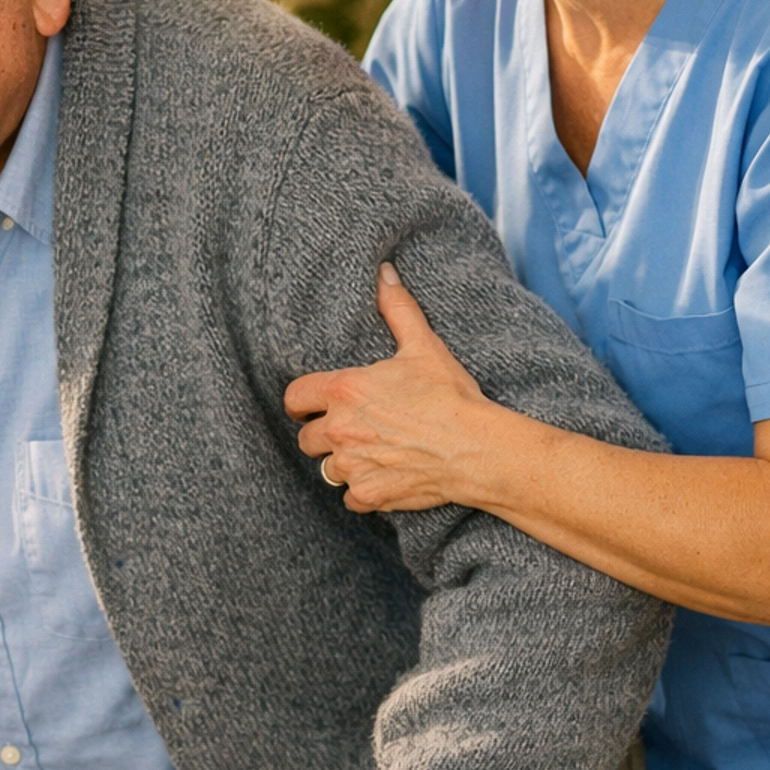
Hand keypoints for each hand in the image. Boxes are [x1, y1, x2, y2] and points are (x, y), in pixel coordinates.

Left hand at [285, 262, 504, 512]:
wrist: (475, 448)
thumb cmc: (450, 395)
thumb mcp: (423, 346)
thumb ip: (396, 308)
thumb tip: (383, 272)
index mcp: (344, 391)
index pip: (294, 398)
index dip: (301, 403)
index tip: (311, 406)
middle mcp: (339, 430)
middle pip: (306, 439)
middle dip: (322, 435)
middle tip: (350, 430)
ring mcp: (352, 465)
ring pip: (327, 469)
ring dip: (343, 462)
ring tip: (371, 452)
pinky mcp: (369, 494)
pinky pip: (350, 497)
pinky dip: (363, 491)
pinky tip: (384, 477)